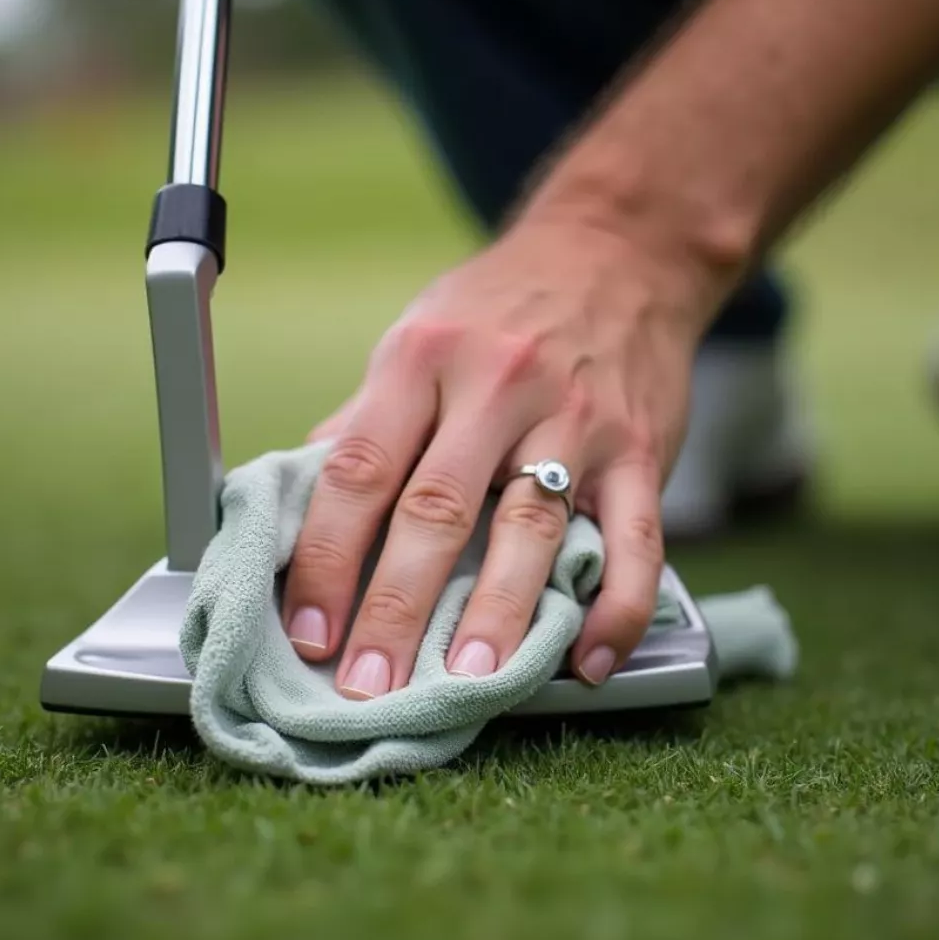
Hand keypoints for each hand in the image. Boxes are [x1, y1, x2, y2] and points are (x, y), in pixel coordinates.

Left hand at [280, 217, 701, 696]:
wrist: (616, 253)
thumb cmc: (501, 308)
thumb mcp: (419, 338)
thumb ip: (368, 424)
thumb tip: (298, 506)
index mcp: (424, 359)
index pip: (359, 470)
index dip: (324, 556)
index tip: (307, 629)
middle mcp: (497, 386)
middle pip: (435, 509)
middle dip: (394, 608)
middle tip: (368, 686)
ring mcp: (576, 418)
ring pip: (531, 530)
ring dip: (496, 616)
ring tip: (467, 684)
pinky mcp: (640, 448)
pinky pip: (636, 538)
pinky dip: (617, 606)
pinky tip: (592, 660)